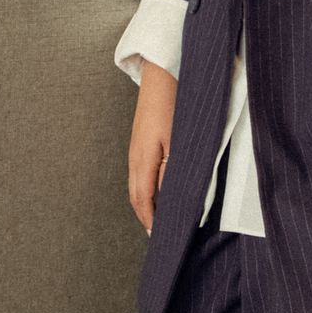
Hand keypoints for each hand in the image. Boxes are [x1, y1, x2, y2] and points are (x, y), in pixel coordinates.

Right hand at [128, 59, 177, 232]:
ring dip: (145, 203)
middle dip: (145, 216)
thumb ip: (171, 172)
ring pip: (136, 185)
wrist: (161, 76)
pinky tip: (157, 190)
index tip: (159, 236)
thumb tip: (167, 198)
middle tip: (158, 233)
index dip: (150, 220)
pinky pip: (139, 173)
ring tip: (158, 217)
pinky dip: (146, 188)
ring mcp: (135, 150)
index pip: (142, 200)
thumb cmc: (173, 106)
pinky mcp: (139, 142)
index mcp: (142, 161)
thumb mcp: (177, 142)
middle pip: (136, 196)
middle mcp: (134, 158)